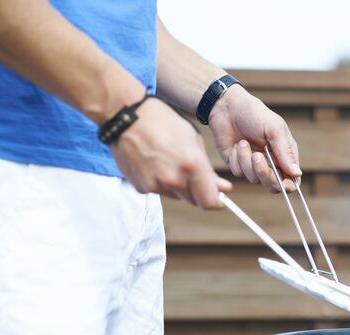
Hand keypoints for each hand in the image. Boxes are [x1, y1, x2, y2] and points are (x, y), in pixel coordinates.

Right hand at [111, 97, 232, 208]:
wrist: (125, 117)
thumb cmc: (161, 122)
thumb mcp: (193, 139)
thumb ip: (208, 169)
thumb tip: (224, 188)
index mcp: (191, 165)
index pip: (209, 201)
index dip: (215, 201)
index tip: (217, 197)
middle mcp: (173, 180)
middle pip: (193, 201)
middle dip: (197, 191)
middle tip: (192, 173)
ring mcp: (155, 185)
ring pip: (176, 195)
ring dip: (178, 185)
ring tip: (169, 161)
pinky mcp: (140, 187)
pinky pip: (158, 191)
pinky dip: (161, 182)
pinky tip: (155, 163)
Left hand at [208, 85, 301, 192]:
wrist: (227, 107)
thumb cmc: (255, 114)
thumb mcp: (274, 129)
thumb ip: (285, 152)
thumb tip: (297, 173)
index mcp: (284, 155)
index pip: (291, 179)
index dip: (288, 185)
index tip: (282, 182)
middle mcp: (270, 163)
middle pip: (272, 185)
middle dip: (264, 173)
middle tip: (257, 156)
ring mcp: (253, 166)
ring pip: (253, 179)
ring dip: (246, 160)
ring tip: (243, 142)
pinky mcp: (238, 165)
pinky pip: (239, 173)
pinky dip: (237, 159)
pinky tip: (236, 145)